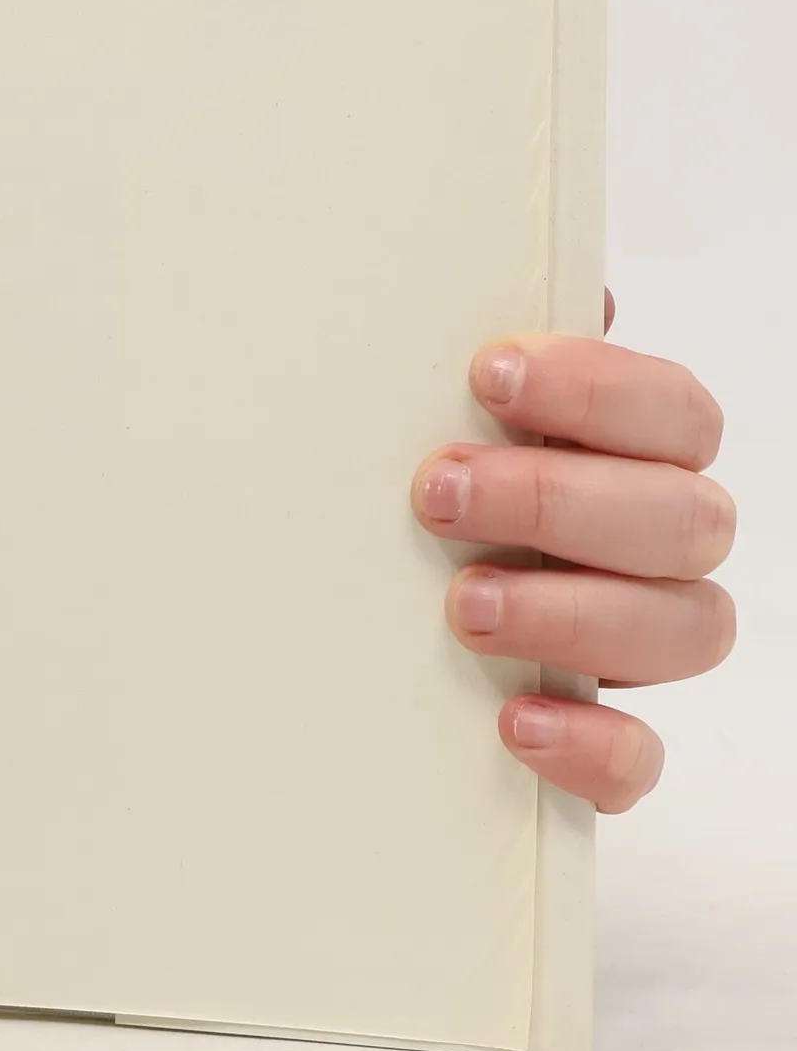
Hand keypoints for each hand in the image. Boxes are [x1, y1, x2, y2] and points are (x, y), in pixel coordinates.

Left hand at [412, 297, 734, 812]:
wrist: (366, 635)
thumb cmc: (430, 505)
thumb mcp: (445, 428)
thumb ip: (502, 374)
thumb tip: (570, 291)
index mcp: (634, 460)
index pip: (676, 413)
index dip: (596, 389)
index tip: (488, 372)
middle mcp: (657, 550)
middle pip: (684, 519)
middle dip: (557, 499)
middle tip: (438, 491)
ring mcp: (639, 646)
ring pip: (685, 630)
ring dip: (569, 612)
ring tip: (462, 605)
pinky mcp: (606, 744)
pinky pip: (640, 759)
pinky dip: (589, 743)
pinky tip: (514, 719)